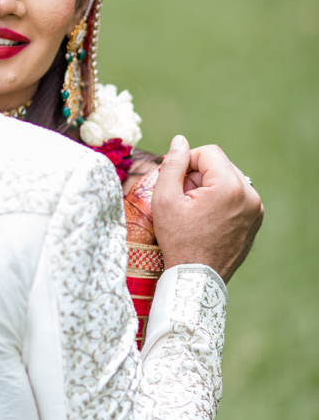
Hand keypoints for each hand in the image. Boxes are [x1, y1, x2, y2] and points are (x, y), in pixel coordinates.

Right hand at [151, 135, 263, 282]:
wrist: (197, 278)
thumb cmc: (178, 240)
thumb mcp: (165, 199)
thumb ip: (172, 164)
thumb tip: (179, 140)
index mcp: (230, 186)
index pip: (208, 152)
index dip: (186, 162)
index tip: (175, 182)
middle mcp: (249, 194)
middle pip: (220, 165)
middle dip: (198, 175)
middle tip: (183, 199)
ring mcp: (255, 209)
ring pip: (229, 180)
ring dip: (210, 187)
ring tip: (194, 211)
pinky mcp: (255, 220)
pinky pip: (237, 196)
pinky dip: (221, 200)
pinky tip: (206, 219)